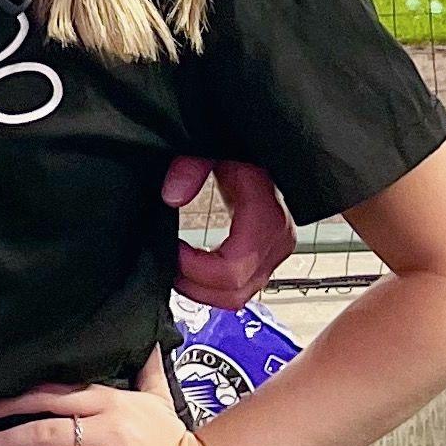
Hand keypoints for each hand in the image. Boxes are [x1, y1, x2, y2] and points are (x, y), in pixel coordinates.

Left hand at [161, 152, 296, 309]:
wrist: (260, 153)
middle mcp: (277, 240)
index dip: (197, 269)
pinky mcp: (268, 258)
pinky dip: (214, 286)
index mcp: (266, 216)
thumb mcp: (212, 150)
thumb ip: (190, 167)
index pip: (233, 267)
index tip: (172, 252)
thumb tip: (172, 195)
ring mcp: (275, 252)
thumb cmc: (240, 151)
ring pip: (239, 295)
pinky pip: (241, 286)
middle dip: (196, 285)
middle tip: (168, 265)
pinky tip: (192, 268)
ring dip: (204, 290)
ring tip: (176, 268)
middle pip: (235, 290)